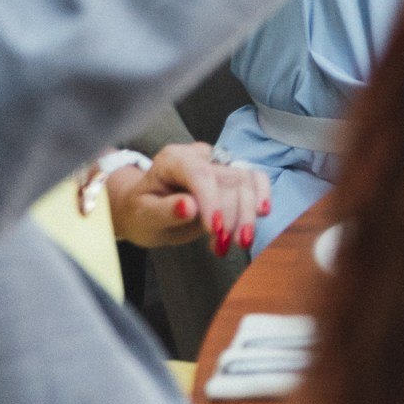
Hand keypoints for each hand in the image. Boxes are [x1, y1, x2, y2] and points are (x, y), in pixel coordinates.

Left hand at [104, 143, 269, 253]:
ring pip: (246, 181)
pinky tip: (262, 213)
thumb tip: (189, 207)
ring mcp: (218, 163)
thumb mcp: (142, 217)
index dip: (212, 200)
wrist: (148, 210)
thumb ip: (163, 211)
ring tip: (239, 243)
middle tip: (223, 247)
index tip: (215, 230)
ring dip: (247, 214)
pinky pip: (256, 178)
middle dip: (232, 215)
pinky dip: (262, 195)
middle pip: (228, 179)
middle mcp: (199, 156)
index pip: (200, 173)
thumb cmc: (141, 212)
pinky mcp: (232, 174)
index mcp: (173, 160)